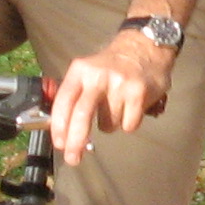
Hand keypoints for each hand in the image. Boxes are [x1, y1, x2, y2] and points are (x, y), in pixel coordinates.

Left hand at [49, 28, 174, 164]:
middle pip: (81, 115)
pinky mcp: (139, 93)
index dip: (59, 126)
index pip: (64, 101)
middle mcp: (98, 76)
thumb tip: (62, 131)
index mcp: (80, 71)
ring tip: (117, 107)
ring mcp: (119, 84)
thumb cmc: (111, 66)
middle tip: (73, 158)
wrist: (145, 46)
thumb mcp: (87, 72)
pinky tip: (132, 108)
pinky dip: (129, 123)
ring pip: (108, 124)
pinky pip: (128, 125)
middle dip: (75, 142)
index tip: (59, 144)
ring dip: (110, 124)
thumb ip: (75, 96)